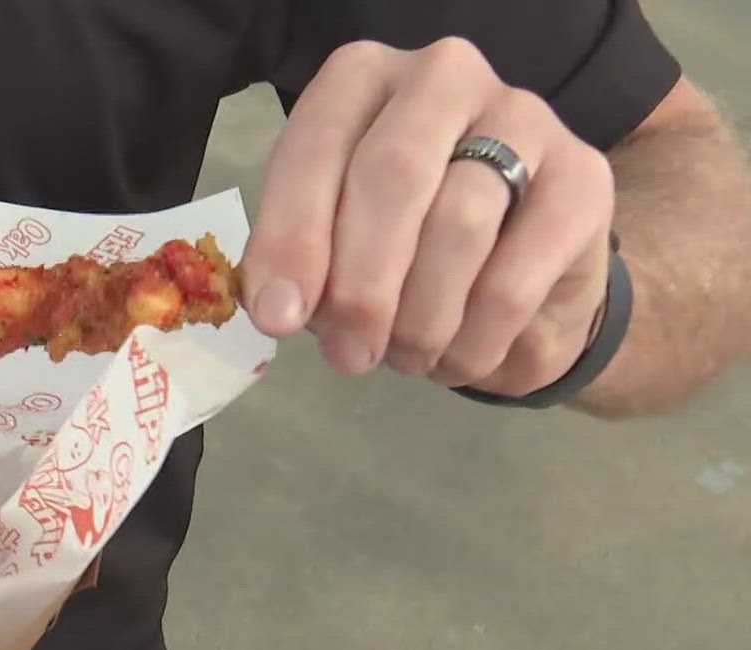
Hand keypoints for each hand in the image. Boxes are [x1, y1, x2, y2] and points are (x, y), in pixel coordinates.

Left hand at [242, 37, 615, 396]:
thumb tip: (279, 308)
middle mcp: (444, 78)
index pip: (316, 145)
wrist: (521, 275)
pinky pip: (515, 277)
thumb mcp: (332, 249)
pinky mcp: (584, 178)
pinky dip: (474, 338)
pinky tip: (458, 359)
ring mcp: (524, 118)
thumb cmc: (400, 248)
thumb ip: (299, 264)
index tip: (278, 318)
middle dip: (360, 284)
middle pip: (393, 174)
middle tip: (348, 355)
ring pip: (458, 225)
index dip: (291, 237)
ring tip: (403, 357)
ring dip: (419, 319)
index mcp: (363, 80)